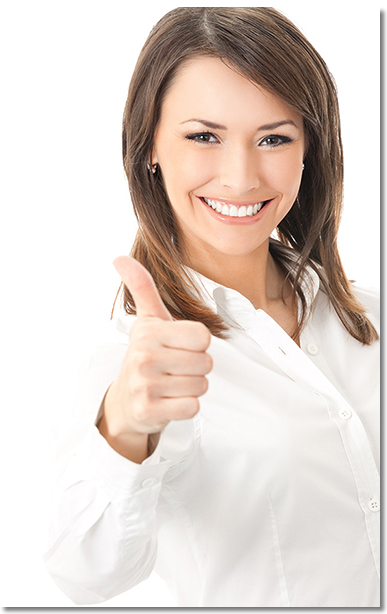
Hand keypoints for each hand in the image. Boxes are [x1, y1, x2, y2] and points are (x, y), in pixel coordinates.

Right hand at [100, 257, 211, 458]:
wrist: (126, 400)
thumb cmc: (146, 356)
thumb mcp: (147, 320)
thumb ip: (141, 287)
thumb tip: (119, 257)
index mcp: (148, 331)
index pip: (204, 336)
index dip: (198, 344)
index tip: (179, 347)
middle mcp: (143, 357)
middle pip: (205, 362)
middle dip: (196, 367)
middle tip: (175, 368)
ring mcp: (144, 385)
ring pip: (201, 385)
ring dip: (191, 387)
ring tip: (171, 383)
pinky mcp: (149, 411)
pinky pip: (192, 407)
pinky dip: (186, 406)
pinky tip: (169, 400)